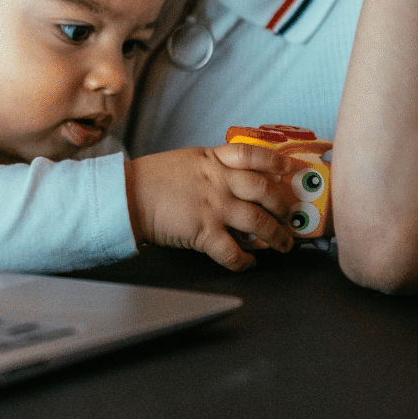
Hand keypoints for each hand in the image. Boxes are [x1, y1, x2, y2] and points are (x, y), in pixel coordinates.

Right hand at [125, 144, 303, 270]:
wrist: (127, 196)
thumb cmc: (151, 179)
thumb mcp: (186, 160)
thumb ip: (211, 165)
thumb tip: (230, 176)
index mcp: (213, 160)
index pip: (253, 155)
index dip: (275, 162)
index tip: (288, 169)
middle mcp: (219, 181)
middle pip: (264, 190)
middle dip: (283, 205)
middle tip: (290, 215)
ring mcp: (214, 206)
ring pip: (258, 221)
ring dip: (276, 235)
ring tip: (283, 244)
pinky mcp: (204, 231)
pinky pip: (234, 251)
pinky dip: (246, 261)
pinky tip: (249, 263)